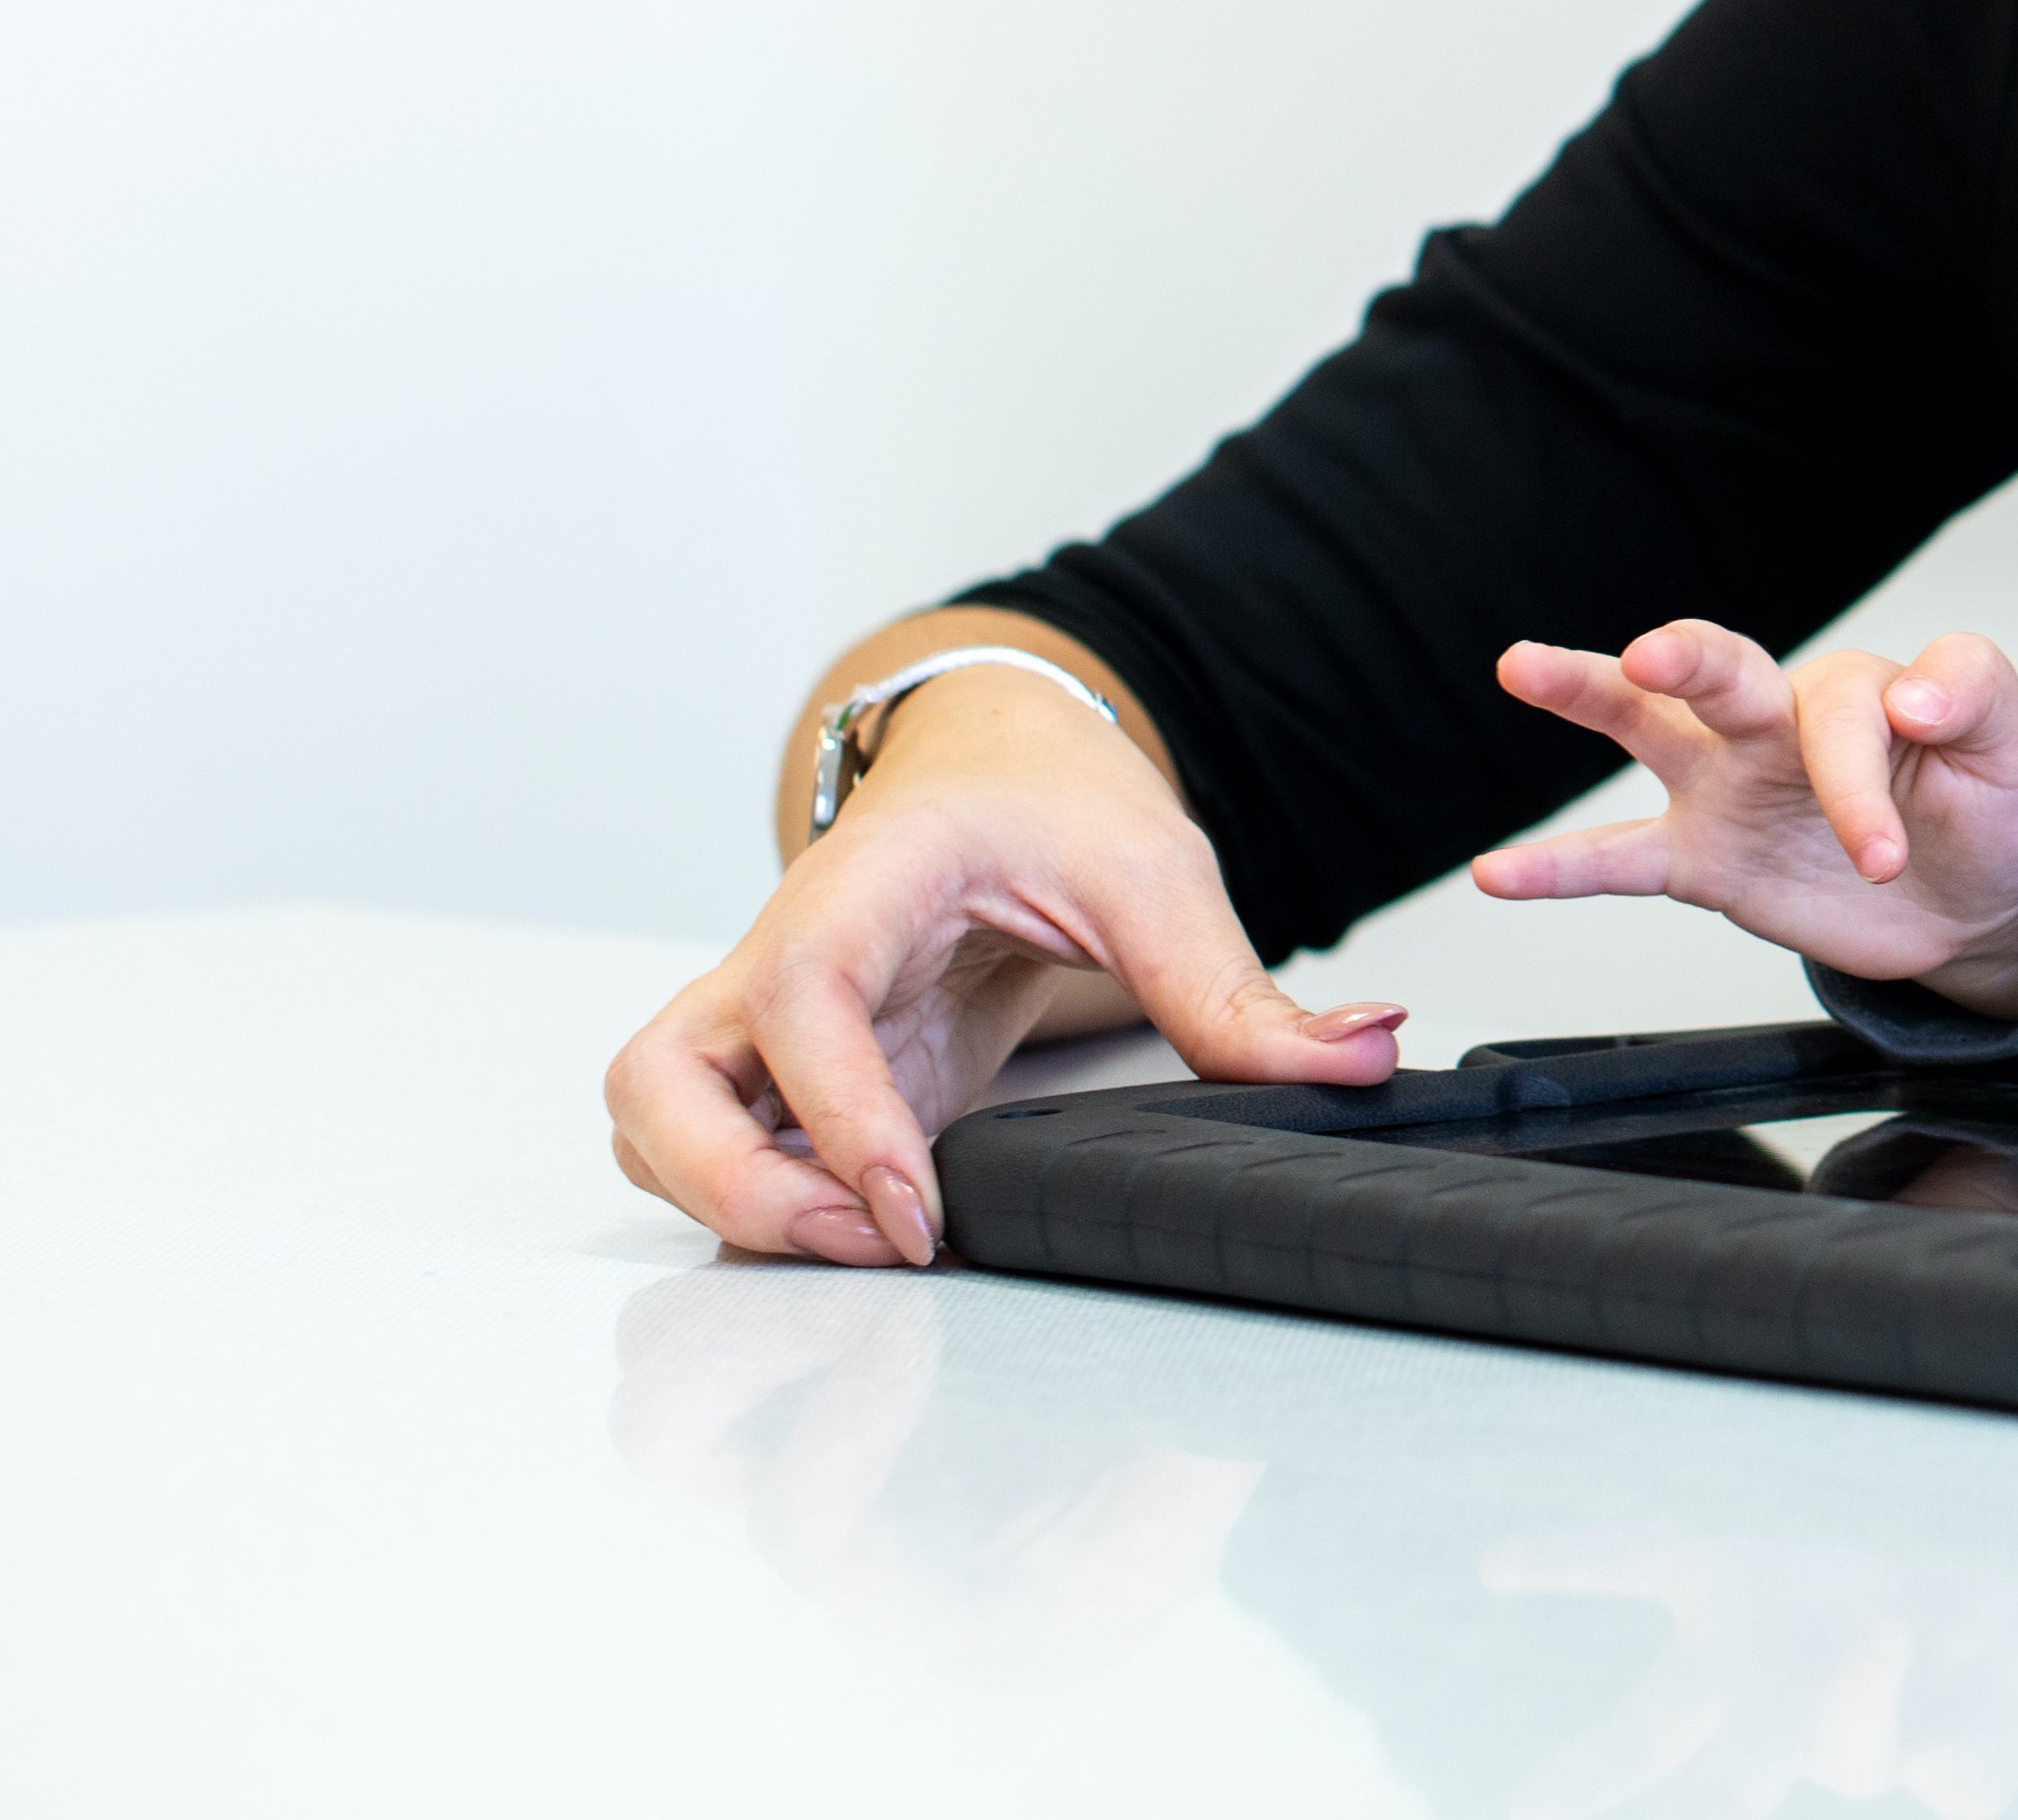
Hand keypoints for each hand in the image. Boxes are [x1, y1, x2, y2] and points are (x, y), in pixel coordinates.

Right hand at [604, 654, 1405, 1270]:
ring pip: (656, 1131)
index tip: (911, 1212)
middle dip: (734, 1187)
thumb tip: (1365, 1054)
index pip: (797, 1001)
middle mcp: (777, 961)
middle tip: (871, 1242)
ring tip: (874, 1250)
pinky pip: (727, 1158)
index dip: (837, 1116)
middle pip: (652, 1084)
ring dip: (732, 1209)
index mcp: (860, 888)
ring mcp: (768, 1031)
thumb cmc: (1051, 800)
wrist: (995, 767)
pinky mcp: (796, 1083)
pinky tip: (880, 1237)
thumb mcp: (1157, 873)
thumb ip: (1241, 987)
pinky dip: (765, 1213)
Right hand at [1478, 623, 2017, 1016]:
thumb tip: (1912, 694)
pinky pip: (1620, 859)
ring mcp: (1730, 787)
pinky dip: (1558, 868)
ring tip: (1523, 665)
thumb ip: (1974, 693)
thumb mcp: (2012, 746)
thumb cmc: (1987, 808)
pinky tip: (1497, 872)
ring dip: (1586, 691)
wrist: (1973, 901)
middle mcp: (1778, 723)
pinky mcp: (1705, 859)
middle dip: (1685, 654)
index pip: (1838, 717)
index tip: (1886, 856)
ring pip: (1647, 724)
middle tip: (1650, 652)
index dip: (1860, 788)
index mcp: (1856, 691)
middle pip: (1721, 669)